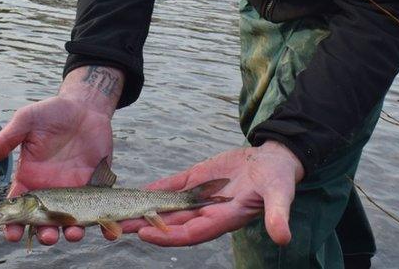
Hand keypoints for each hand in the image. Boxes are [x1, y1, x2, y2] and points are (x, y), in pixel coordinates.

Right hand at [0, 95, 113, 245]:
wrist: (84, 107)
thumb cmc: (51, 113)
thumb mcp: (26, 122)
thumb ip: (5, 140)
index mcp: (30, 179)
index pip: (18, 208)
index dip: (13, 224)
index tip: (12, 234)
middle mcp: (50, 191)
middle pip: (45, 221)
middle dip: (44, 233)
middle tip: (47, 235)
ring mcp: (73, 192)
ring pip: (71, 221)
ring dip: (71, 233)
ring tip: (72, 234)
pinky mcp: (95, 188)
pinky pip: (98, 211)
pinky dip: (104, 224)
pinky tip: (109, 231)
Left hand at [121, 140, 304, 246]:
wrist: (276, 161)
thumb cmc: (280, 179)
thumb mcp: (280, 196)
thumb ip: (278, 216)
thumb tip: (283, 237)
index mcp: (225, 218)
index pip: (190, 233)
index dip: (167, 235)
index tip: (145, 234)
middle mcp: (208, 212)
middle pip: (171, 223)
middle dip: (144, 225)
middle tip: (116, 226)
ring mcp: (201, 197)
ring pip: (167, 207)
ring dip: (144, 210)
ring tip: (117, 211)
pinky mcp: (198, 180)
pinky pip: (173, 187)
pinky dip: (156, 189)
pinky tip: (138, 191)